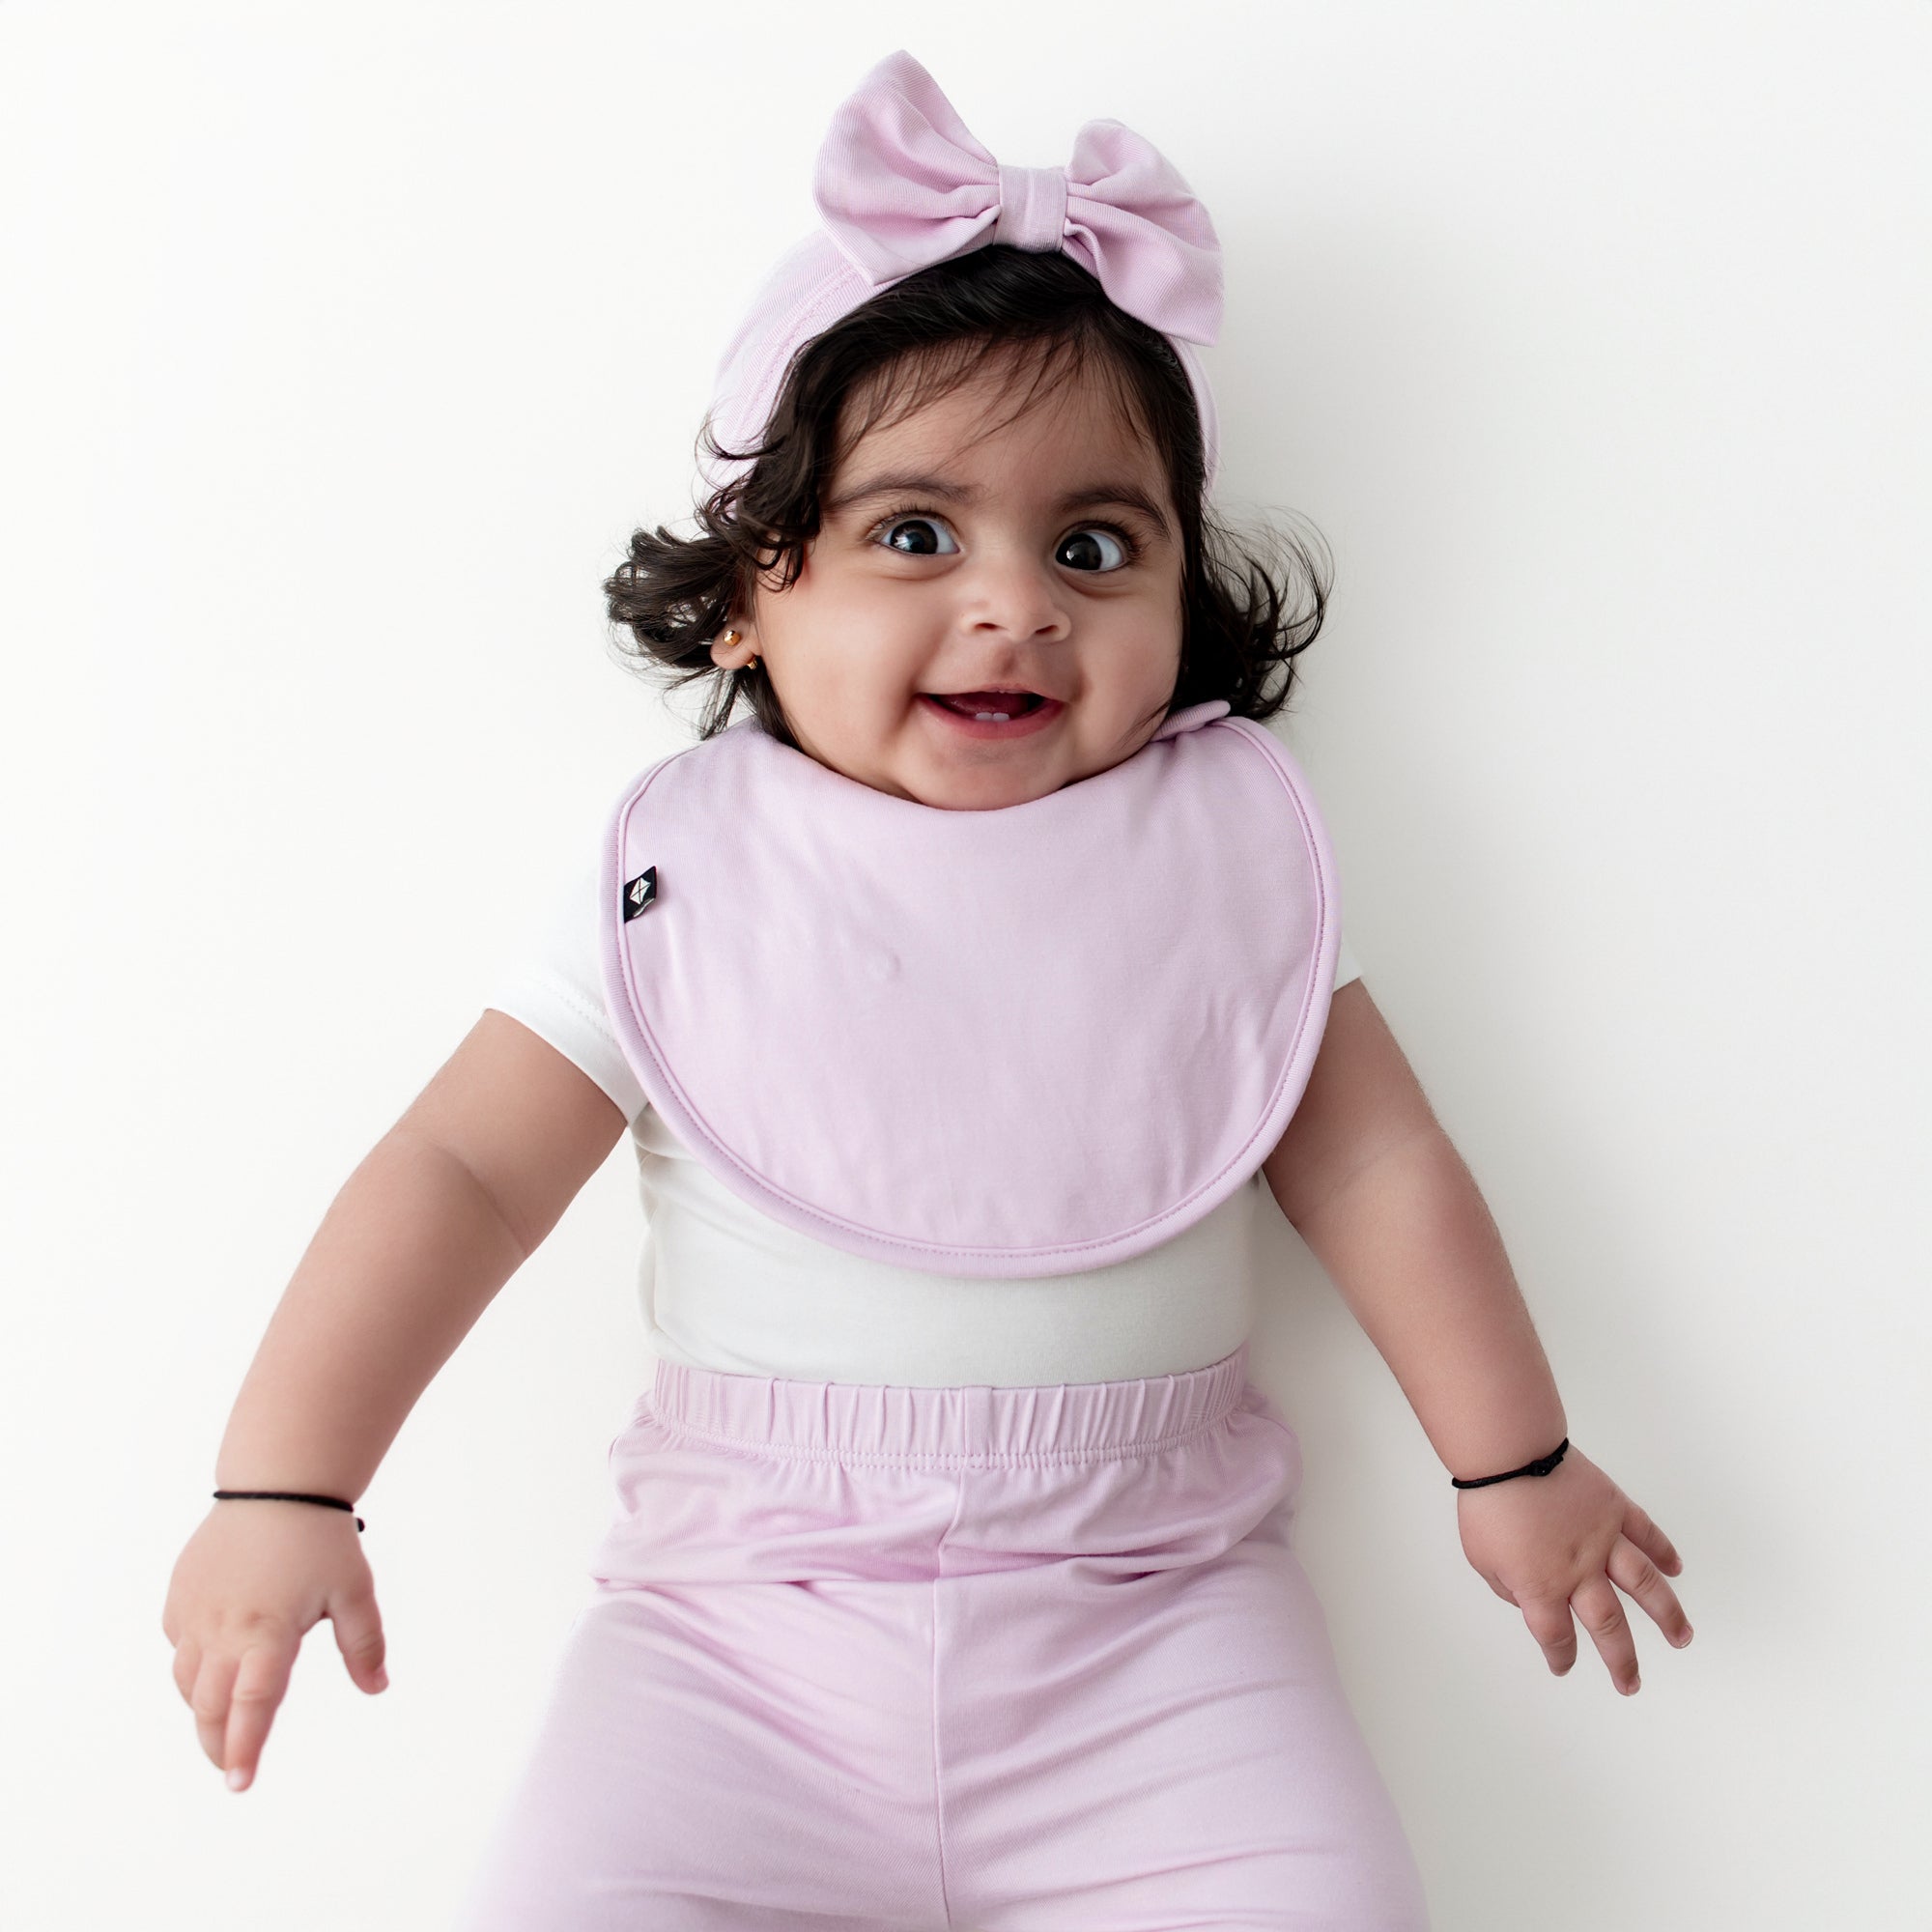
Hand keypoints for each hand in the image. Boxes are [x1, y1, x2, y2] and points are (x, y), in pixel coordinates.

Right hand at [160, 1502, 387, 1790]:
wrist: (277, 1486)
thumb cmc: (321, 1539)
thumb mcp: (354, 1590)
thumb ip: (365, 1644)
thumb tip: (378, 1687)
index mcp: (268, 1631)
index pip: (252, 1706)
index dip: (245, 1749)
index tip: (240, 1783)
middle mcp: (223, 1629)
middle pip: (209, 1707)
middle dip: (218, 1744)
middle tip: (232, 1766)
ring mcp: (195, 1613)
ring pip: (187, 1682)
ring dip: (202, 1709)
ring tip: (224, 1724)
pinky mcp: (179, 1597)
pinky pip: (178, 1646)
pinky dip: (192, 1666)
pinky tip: (214, 1665)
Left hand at [1454, 1444, 1692, 1693]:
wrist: (1508, 1455)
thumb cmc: (1489, 1504)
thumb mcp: (1481, 1558)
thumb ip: (1507, 1586)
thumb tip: (1526, 1598)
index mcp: (1543, 1587)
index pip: (1556, 1636)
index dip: (1560, 1655)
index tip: (1562, 1665)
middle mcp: (1580, 1571)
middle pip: (1608, 1626)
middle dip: (1622, 1660)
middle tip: (1631, 1683)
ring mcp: (1603, 1539)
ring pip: (1644, 1586)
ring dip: (1666, 1615)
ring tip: (1683, 1637)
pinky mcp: (1614, 1508)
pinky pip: (1646, 1533)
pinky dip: (1663, 1551)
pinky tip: (1675, 1569)